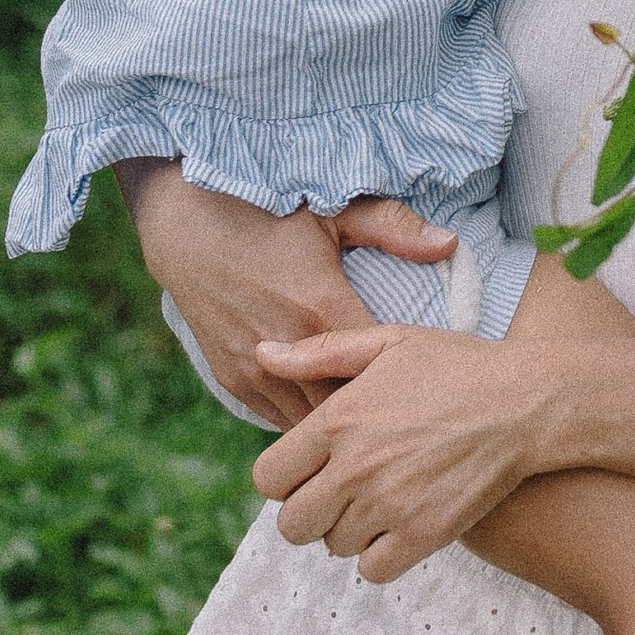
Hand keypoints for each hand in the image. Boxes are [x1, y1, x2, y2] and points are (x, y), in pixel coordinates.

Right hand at [116, 164, 457, 428]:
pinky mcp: (233, 379)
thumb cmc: (267, 213)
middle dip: (376, 412)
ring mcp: (256, 370)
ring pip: (310, 423)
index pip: (379, 373)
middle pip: (347, 410)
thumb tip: (448, 244)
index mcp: (322, 308)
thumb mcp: (333, 210)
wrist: (186, 225)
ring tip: (371, 417)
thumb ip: (393, 228)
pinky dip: (305, 418)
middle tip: (405, 408)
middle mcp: (287, 349)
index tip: (427, 378)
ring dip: (338, 420)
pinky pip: (279, 419)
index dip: (406, 381)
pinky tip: (329, 410)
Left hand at [252, 310, 600, 579]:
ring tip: (382, 500)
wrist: (529, 402)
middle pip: (292, 525)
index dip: (285, 477)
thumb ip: (320, 353)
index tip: (312, 469)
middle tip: (342, 492)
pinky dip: (381, 556)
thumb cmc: (458, 365)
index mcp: (338, 420)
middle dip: (310, 511)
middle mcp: (356, 468)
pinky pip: (373, 570)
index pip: (268, 479)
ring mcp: (390, 505)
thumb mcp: (389, 341)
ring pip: (334, 546)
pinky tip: (401, 526)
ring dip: (350, 530)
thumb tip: (261, 353)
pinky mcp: (425, 533)